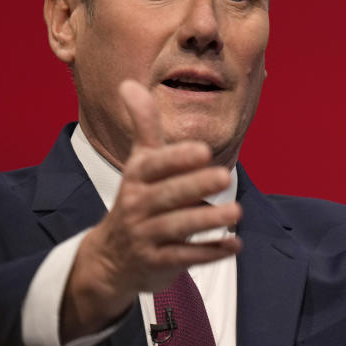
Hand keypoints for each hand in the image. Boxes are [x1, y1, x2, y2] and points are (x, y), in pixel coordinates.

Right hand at [60, 80, 242, 340]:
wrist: (110, 259)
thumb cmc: (136, 200)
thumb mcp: (139, 163)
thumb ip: (143, 125)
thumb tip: (129, 82)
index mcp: (136, 177)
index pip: (154, 165)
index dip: (177, 158)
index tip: (203, 150)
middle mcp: (138, 206)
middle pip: (168, 195)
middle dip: (195, 185)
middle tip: (225, 175)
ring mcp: (146, 236)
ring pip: (177, 227)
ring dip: (207, 219)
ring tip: (236, 211)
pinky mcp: (157, 262)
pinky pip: (184, 257)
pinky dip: (209, 252)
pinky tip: (234, 244)